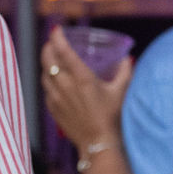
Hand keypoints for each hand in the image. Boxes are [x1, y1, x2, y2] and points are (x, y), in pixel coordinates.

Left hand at [40, 29, 130, 147]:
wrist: (99, 144)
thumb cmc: (113, 118)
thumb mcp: (121, 92)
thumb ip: (125, 73)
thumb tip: (128, 59)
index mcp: (81, 78)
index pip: (63, 50)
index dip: (57, 37)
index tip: (57, 29)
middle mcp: (64, 84)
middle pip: (47, 59)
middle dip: (48, 47)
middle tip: (53, 42)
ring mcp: (56, 97)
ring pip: (44, 73)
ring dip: (47, 64)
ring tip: (53, 61)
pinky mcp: (53, 108)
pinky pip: (46, 89)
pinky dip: (49, 81)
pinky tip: (56, 82)